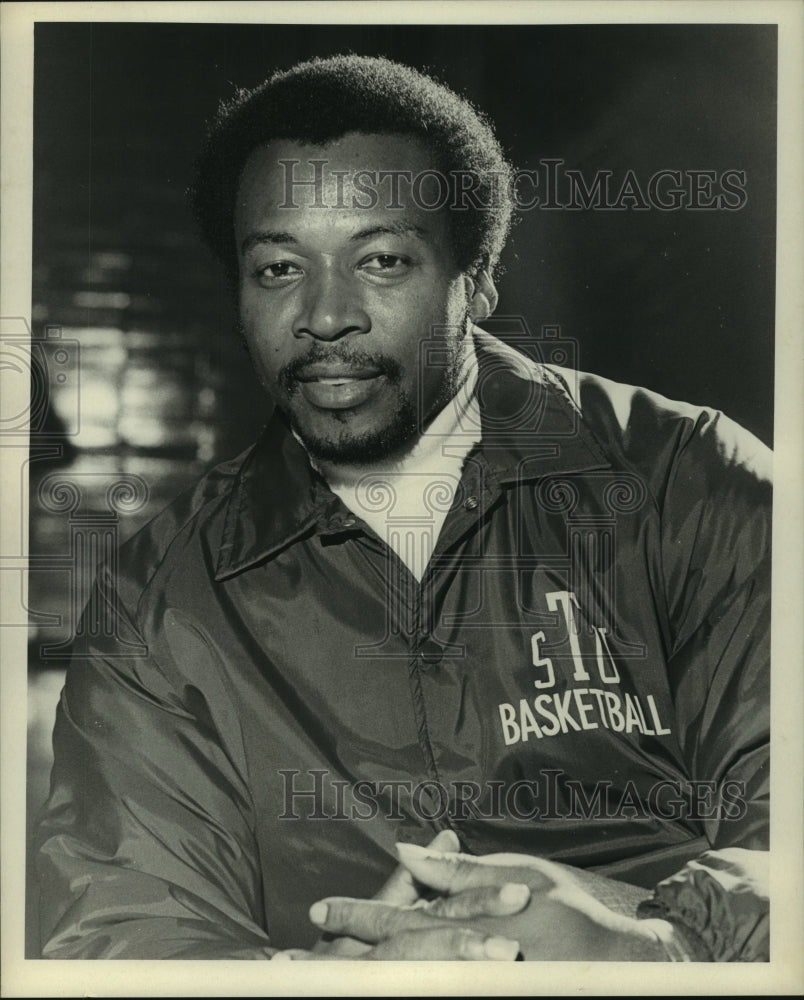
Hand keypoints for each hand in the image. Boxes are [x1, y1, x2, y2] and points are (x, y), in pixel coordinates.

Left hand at [281, 844, 675, 960]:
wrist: (613, 968)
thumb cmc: (567, 918)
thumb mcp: (517, 880)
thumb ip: (460, 873)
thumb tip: (413, 848)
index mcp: (461, 931)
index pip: (396, 924)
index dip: (353, 918)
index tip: (314, 915)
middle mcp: (457, 963)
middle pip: (389, 963)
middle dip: (339, 958)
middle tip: (287, 962)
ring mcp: (466, 980)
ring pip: (402, 981)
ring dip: (354, 976)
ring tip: (308, 976)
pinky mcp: (477, 985)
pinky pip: (430, 986)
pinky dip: (395, 980)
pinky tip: (368, 975)